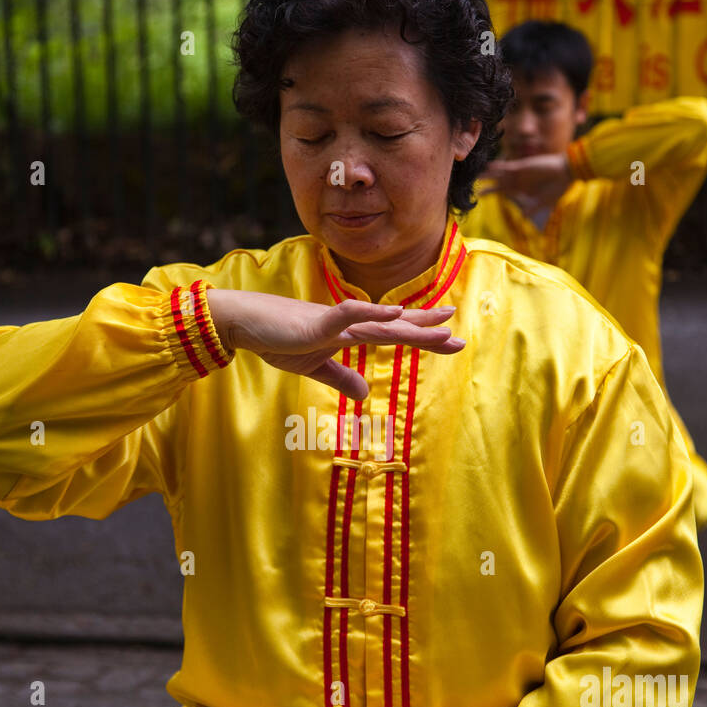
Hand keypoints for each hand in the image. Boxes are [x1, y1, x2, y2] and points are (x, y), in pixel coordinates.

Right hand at [206, 289, 463, 400]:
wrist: (246, 324)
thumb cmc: (277, 339)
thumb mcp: (313, 366)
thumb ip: (340, 377)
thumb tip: (364, 394)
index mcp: (351, 335)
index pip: (394, 334)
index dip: (422, 335)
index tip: (451, 339)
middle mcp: (351, 325)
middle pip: (397, 327)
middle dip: (428, 331)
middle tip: (460, 336)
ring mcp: (337, 322)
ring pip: (382, 323)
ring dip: (413, 325)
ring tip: (444, 325)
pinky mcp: (319, 323)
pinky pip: (350, 315)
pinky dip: (373, 312)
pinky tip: (395, 312)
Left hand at [478, 152, 573, 207]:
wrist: (567, 172)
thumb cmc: (558, 188)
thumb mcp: (544, 201)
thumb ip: (533, 208)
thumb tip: (524, 217)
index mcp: (521, 189)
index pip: (502, 191)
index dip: (490, 192)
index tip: (478, 196)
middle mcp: (518, 181)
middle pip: (497, 182)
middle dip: (485, 183)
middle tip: (469, 184)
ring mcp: (519, 173)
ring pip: (498, 174)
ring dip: (487, 174)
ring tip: (474, 174)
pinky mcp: (522, 166)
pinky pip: (506, 167)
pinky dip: (497, 167)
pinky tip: (487, 167)